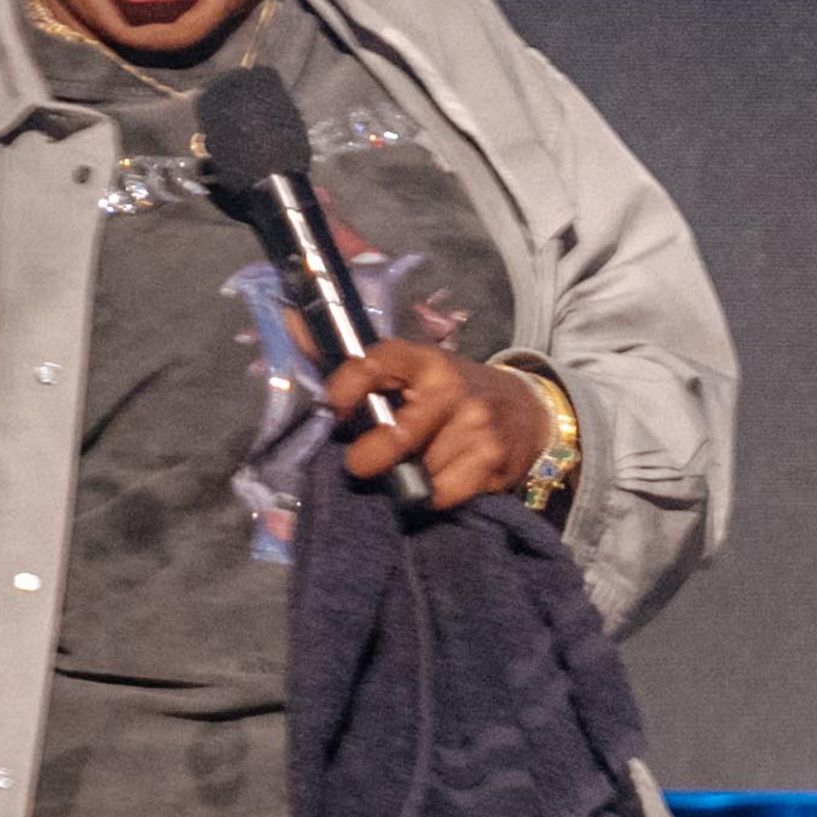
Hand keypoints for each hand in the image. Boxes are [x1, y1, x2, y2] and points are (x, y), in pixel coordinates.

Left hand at [324, 342, 550, 510]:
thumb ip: (358, 363)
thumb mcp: (415, 371)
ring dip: (406, 478)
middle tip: (361, 464)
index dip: (347, 384)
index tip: (332, 409)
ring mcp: (476, 427)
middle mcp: (452, 390)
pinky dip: (431, 497)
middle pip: (396, 437)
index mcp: (426, 361)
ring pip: (417, 473)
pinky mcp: (491, 462)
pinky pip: (441, 496)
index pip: (379, 360)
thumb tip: (290, 320)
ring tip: (416, 465)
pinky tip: (440, 480)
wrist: (527, 411)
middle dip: (370, 458)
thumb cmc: (452, 393)